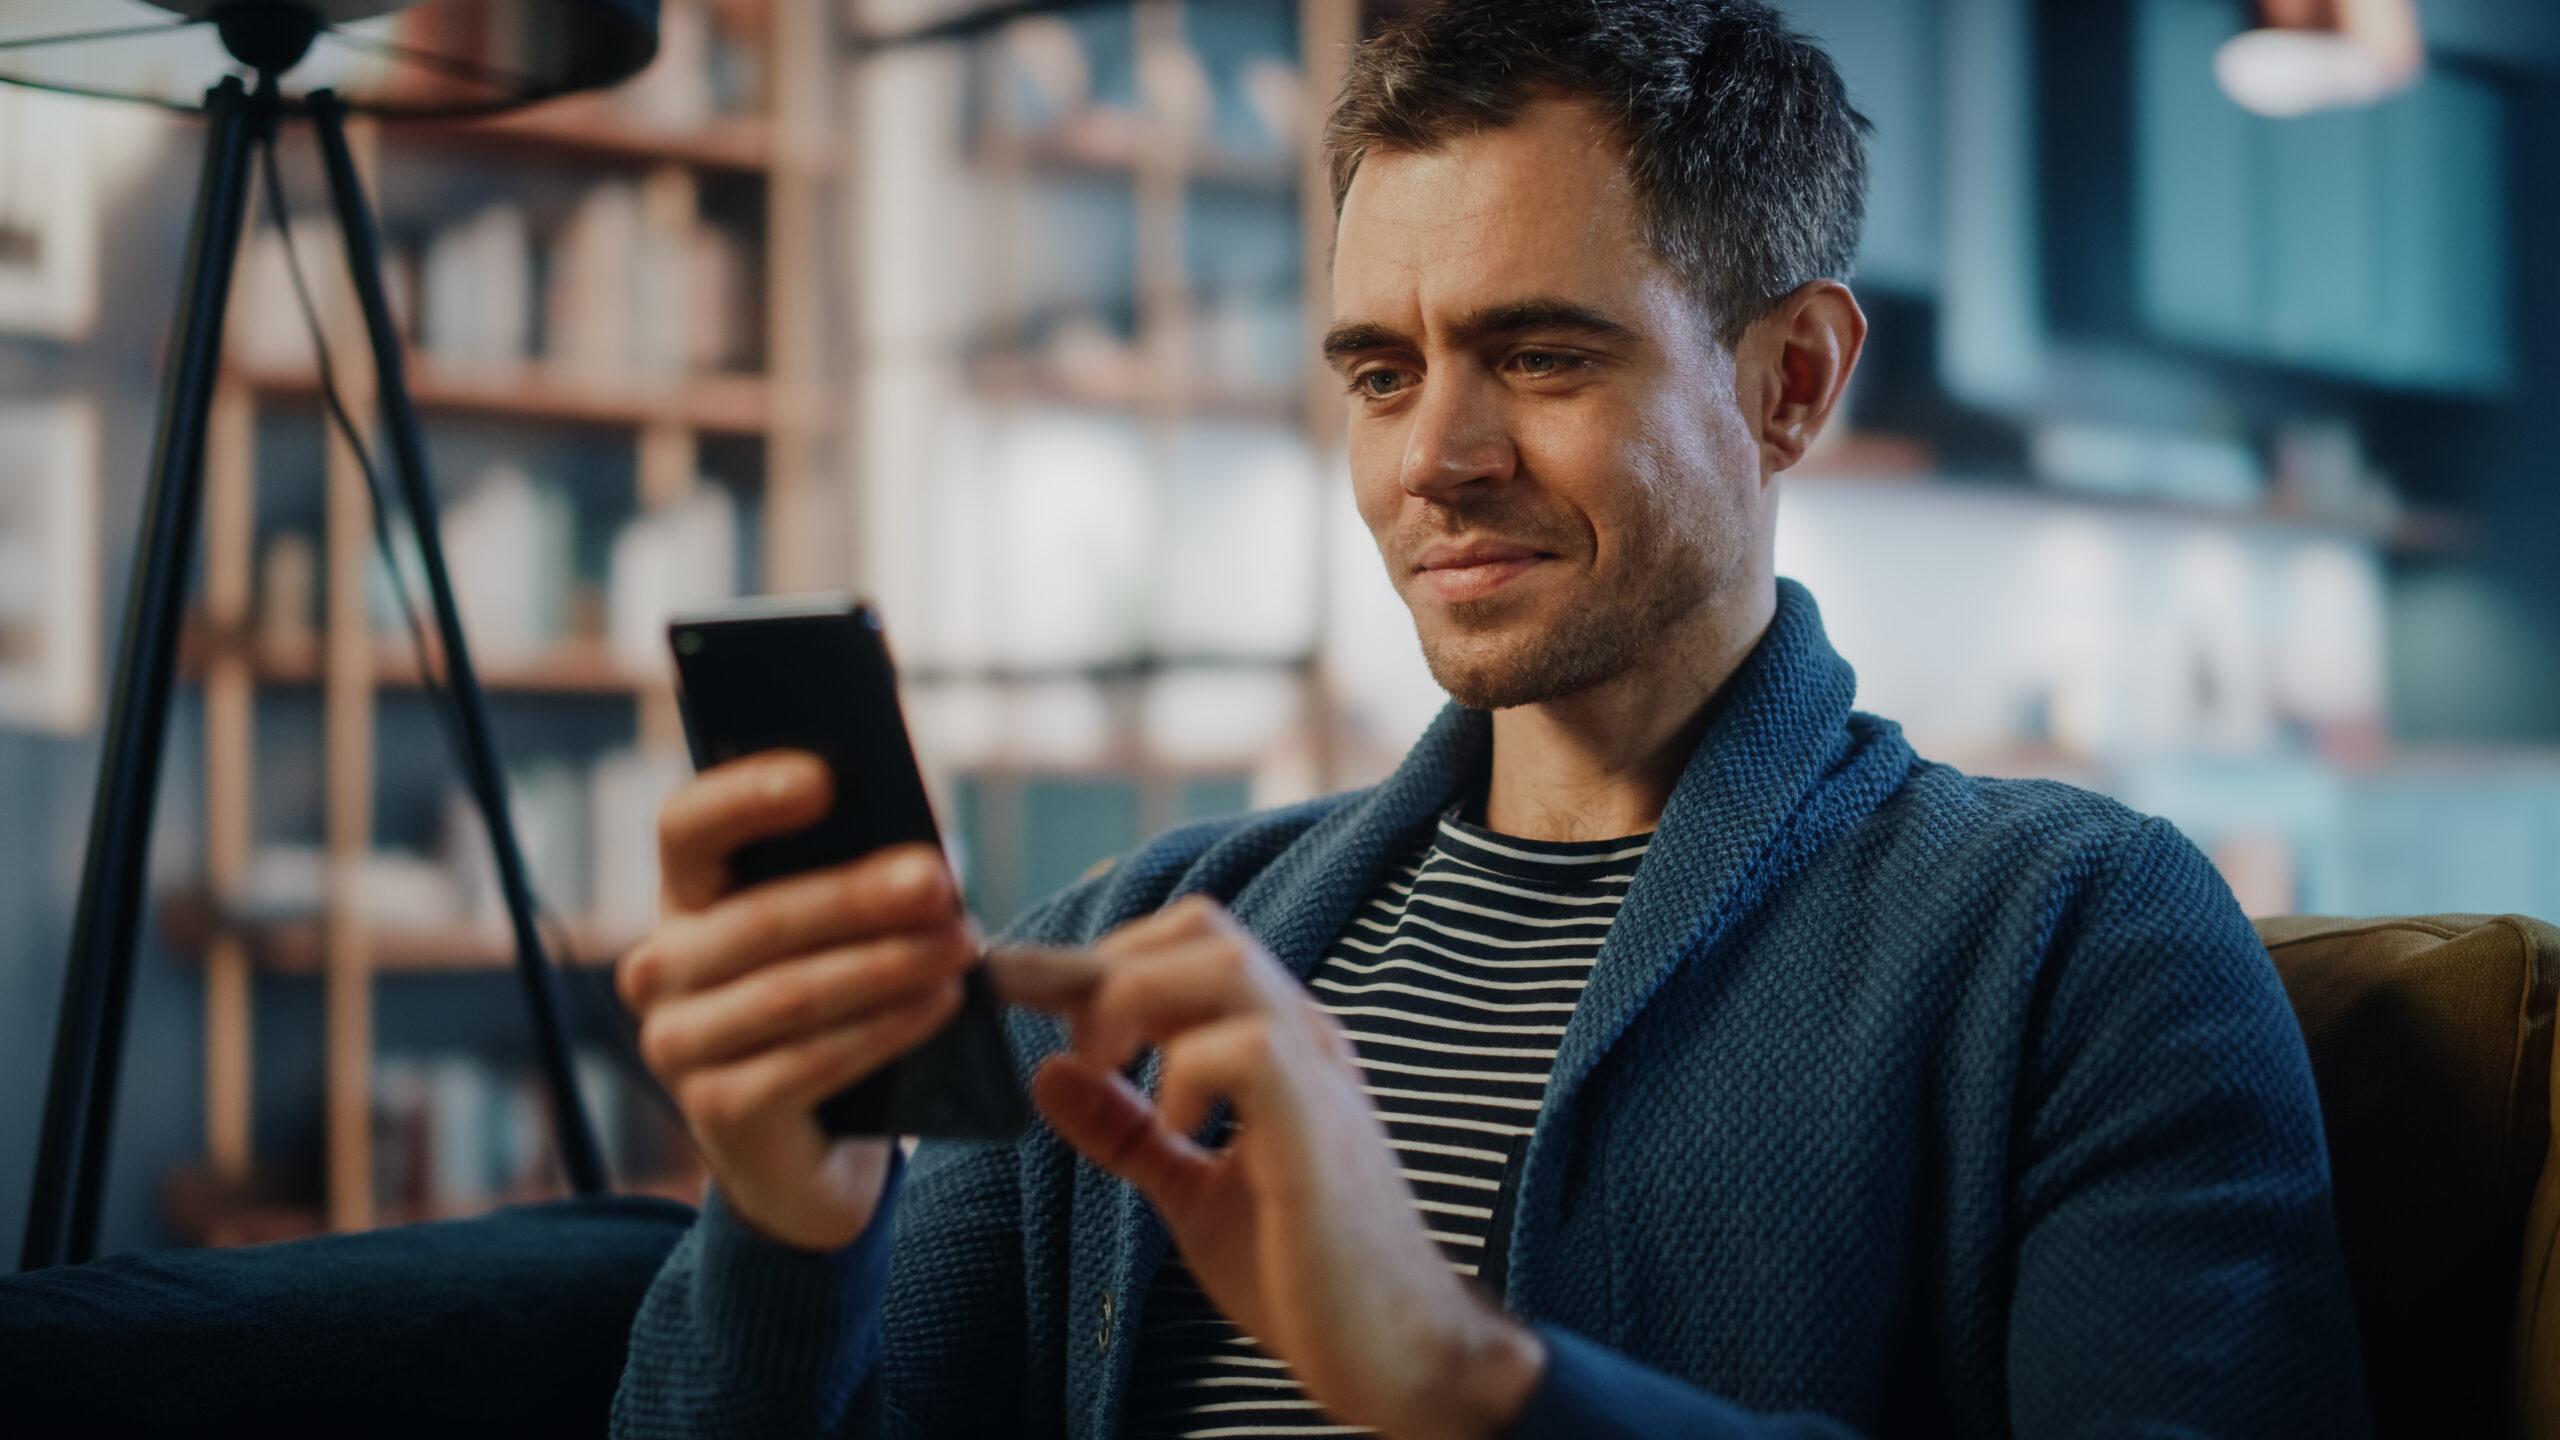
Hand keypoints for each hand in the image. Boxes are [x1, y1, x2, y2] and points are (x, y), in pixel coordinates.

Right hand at [615, 749, 979, 1251]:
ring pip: (790, 992)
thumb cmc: (838, 1015)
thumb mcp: (840, 939)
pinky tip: (940, 1004)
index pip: (688, 827)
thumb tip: (919, 852)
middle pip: (759, 917)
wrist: (816, 1154)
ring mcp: (678, 1047)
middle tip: (939, 880)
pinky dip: (883, 1030)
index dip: (747, 796)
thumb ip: (851, 884)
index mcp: (686, 901)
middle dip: (858, 896)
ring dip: (885, 965)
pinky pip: (807, 1064)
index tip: (825, 778)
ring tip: (959, 945)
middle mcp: (661, 969)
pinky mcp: (717, 1115)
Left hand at [990, 896, 1544, 1439]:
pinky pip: (1244, 1047)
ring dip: (1134, 1001)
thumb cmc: (1303, 1269)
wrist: (1392, 1347)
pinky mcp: (1317, 1119)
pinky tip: (1177, 1130)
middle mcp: (1300, 1035)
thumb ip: (1126, 1131)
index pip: (1183, 950)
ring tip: (1105, 1067)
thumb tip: (1048, 1072)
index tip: (1011, 984)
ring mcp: (1316, 1069)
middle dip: (1105, 965)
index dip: (1092, 958)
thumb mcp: (1188, 1190)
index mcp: (1273, 1044)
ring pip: (1220, 960)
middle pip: (1199, 926)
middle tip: (1066, 1039)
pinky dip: (1185, 1075)